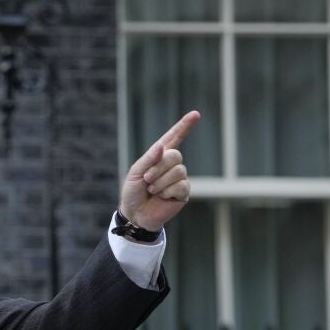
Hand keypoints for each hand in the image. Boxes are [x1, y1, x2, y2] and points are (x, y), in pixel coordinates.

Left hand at [119, 111, 200, 230]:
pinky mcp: (183, 193)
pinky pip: (181, 186)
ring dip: (161, 181)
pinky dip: (168, 191)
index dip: (184, 126)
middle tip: (147, 179)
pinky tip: (162, 197)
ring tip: (152, 190)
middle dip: (159, 167)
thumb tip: (162, 146)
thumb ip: (149, 158)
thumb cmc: (133, 192)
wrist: (135, 214)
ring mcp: (178, 179)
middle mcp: (171, 166)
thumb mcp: (135, 172)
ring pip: (178, 171)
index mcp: (159, 157)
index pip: (173, 138)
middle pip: (175, 155)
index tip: (196, 114)